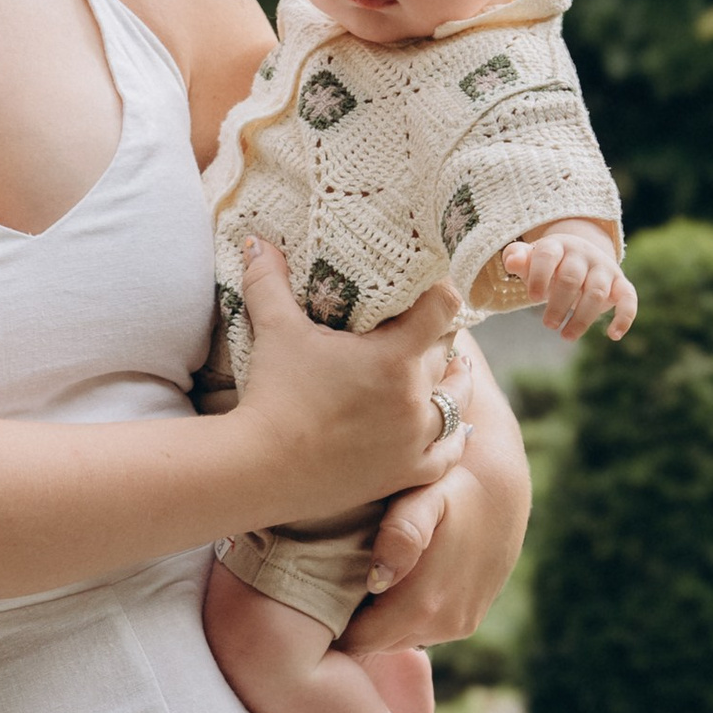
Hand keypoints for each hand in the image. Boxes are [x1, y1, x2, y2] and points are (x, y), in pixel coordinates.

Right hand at [232, 247, 468, 517]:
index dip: (441, 291)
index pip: (443, 308)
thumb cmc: (273, 395)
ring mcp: (414, 439)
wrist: (261, 467)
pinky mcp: (405, 473)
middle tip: (425, 326)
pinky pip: (448, 453)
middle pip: (447, 353)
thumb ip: (269, 281)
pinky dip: (453, 438)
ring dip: (453, 382)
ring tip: (451, 369)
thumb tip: (257, 240)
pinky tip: (454, 428)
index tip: (432, 285)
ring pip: (455, 402)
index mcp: (394, 356)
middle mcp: (414, 396)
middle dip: (438, 337)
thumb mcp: (274, 331)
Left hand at [346, 367, 530, 654]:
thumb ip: (402, 534)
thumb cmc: (450, 483)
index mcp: (425, 604)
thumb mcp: (424, 496)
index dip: (329, 626)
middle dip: (350, 622)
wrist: (501, 484)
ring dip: (378, 617)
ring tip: (353, 579)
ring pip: (399, 636)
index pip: (358, 642)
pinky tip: (390, 578)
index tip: (306, 598)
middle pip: (377, 642)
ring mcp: (460, 625)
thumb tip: (379, 577)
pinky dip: (403, 612)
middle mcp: (445, 624)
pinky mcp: (469, 619)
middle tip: (320, 588)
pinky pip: (422, 627)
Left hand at [498, 224, 634, 343]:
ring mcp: (604, 268)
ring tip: (566, 336)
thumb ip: (516, 258)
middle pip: (571, 278)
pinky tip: (613, 335)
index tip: (532, 298)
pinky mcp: (621, 284)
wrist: (580, 257)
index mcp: (558, 246)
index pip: (547, 256)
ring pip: (596, 292)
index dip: (539, 276)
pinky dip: (625, 317)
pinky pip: (629, 298)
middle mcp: (583, 254)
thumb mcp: (530, 260)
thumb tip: (513, 261)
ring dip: (582, 317)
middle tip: (549, 324)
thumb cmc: (548, 265)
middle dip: (558, 304)